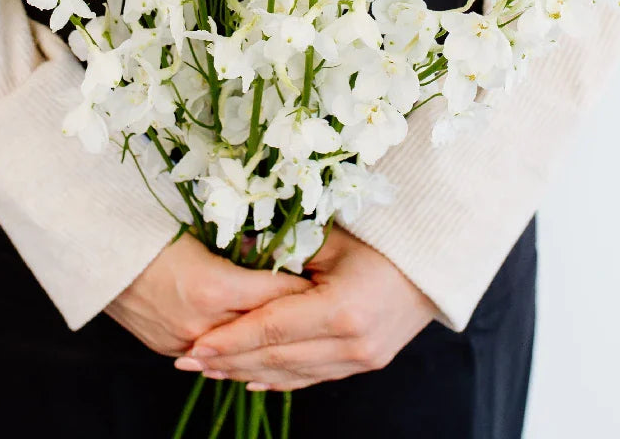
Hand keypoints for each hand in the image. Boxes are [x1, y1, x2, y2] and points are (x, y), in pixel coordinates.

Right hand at [105, 232, 312, 356]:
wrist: (96, 250)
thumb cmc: (149, 226)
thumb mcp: (201, 229)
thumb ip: (241, 245)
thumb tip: (280, 245)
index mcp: (215, 286)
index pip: (277, 294)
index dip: (305, 288)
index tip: (330, 281)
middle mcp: (203, 323)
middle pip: (265, 329)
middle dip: (296, 321)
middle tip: (328, 311)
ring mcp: (184, 342)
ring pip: (242, 353)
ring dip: (270, 343)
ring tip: (302, 336)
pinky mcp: (169, 349)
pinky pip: (213, 357)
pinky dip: (236, 351)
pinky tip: (258, 349)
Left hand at [172, 225, 436, 390]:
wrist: (433, 263)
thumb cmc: (381, 239)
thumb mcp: (332, 237)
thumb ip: (286, 250)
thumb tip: (237, 249)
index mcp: (341, 309)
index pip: (272, 329)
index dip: (231, 339)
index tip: (195, 344)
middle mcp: (351, 343)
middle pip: (277, 358)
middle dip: (228, 361)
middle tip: (186, 360)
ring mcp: (360, 359)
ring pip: (292, 374)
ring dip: (247, 373)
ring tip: (209, 371)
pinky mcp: (364, 364)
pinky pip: (312, 378)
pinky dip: (279, 380)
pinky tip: (251, 380)